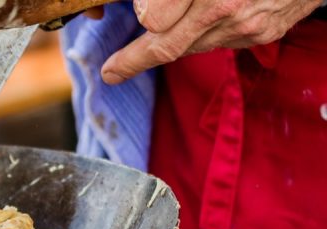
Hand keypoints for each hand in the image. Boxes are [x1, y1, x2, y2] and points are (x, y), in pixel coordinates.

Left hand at [100, 0, 322, 83]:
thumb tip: (146, 14)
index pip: (155, 22)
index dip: (139, 28)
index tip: (117, 49)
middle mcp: (229, 8)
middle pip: (169, 46)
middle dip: (135, 60)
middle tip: (112, 72)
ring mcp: (249, 25)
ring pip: (194, 45)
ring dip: (169, 45)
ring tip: (139, 54)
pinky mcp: (263, 34)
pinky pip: (220, 42)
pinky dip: (201, 37)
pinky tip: (194, 28)